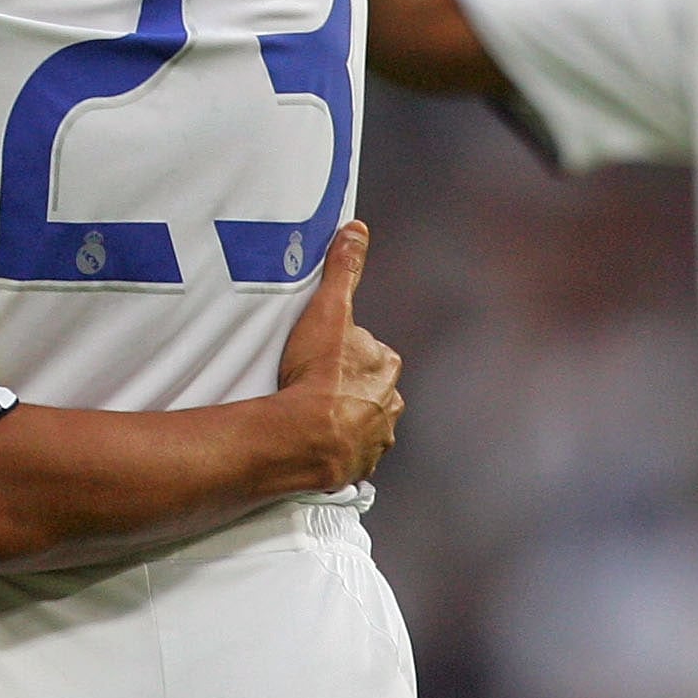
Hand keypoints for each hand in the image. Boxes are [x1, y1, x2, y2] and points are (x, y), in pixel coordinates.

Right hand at [274, 221, 401, 487]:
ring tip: (309, 415)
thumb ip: (343, 270)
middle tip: (313, 383)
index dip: (348, 349)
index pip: (372, 351)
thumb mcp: (328, 310)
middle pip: (371, 389)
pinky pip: (350, 456)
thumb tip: (356, 230)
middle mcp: (389, 405)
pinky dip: (337, 450)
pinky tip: (313, 443)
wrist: (308, 437)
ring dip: (345, 420)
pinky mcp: (357, 467)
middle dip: (350, 387)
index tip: (324, 352)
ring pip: (364, 423)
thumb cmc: (318, 374)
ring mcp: (374, 439)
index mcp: (386, 366)